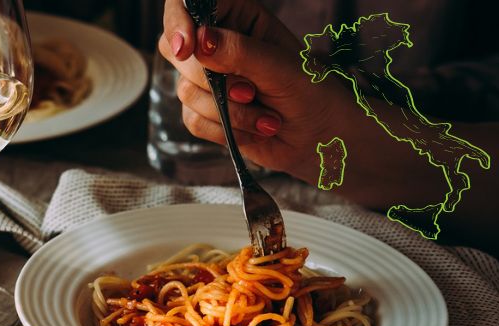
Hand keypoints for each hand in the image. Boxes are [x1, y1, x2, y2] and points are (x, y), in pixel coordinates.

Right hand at [157, 0, 359, 181]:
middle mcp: (218, 45)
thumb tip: (199, 41)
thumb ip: (240, 51)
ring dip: (229, 111)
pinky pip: (192, 119)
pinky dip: (224, 130)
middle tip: (251, 90)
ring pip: (186, 91)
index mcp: (239, 18)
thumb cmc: (312, 93)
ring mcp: (209, 79)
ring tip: (266, 116)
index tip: (186, 47)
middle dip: (213, 80)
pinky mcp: (205, 111)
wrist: (320, 138)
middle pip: (177, 51)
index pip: (191, 4)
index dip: (179, 21)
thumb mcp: (281, 67)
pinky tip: (254, 129)